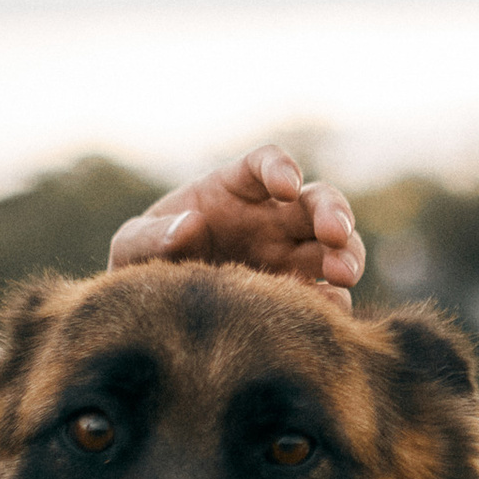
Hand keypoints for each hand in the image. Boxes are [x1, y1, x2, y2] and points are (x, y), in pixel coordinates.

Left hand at [108, 148, 364, 300]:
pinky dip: (334, 301)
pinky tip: (328, 310)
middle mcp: (270, 218)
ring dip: (347, 254)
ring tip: (344, 275)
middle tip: (335, 234)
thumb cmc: (144, 266)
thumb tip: (190, 226)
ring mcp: (288, 257)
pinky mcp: (296, 295)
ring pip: (336, 245)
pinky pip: (327, 294)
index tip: (285, 186)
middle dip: (333, 212)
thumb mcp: (130, 247)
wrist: (154, 315)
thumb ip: (150, 235)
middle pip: (317, 201)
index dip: (280, 168)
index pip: (266, 163)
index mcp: (233, 190)